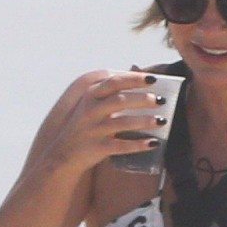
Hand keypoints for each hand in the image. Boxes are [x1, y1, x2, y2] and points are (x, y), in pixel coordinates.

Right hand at [46, 70, 168, 171]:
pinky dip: (138, 145)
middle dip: (142, 99)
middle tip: (161, 100)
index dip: (134, 79)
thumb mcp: (92, 104)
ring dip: (144, 121)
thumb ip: (111, 91)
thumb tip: (137, 71)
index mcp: (90, 96)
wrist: (63, 154)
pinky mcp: (97, 148)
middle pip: (120, 100)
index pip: (114, 82)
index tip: (153, 79)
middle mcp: (90, 111)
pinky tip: (153, 143)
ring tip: (162, 121)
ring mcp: (93, 130)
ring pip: (122, 123)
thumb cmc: (85, 126)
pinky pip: (121, 146)